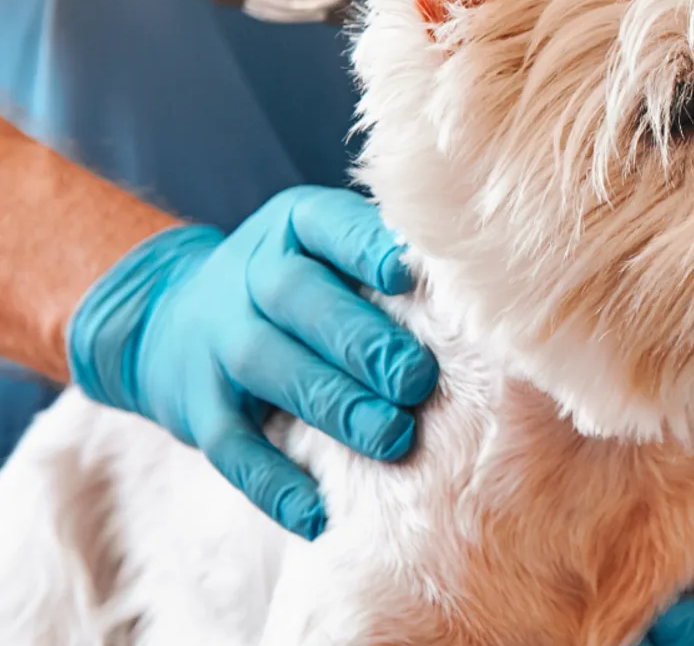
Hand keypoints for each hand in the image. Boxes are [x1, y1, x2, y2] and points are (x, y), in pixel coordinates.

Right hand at [67, 186, 437, 539]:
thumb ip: (387, 259)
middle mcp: (249, 277)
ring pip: (272, 370)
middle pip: (301, 301)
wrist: (167, 314)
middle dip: (362, 342)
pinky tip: (318, 513)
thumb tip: (480, 292)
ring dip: (334, 406)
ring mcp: (218, 343)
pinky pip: (233, 449)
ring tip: (392, 437)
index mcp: (293, 228)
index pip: (328, 225)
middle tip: (418, 380)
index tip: (408, 274)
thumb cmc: (295, 280)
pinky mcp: (199, 409)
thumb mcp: (325, 246)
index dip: (365, 248)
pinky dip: (274, 484)